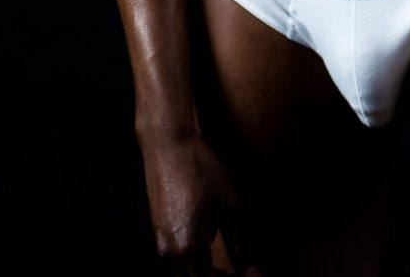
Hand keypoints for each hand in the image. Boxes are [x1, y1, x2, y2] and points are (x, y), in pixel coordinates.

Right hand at [139, 126, 255, 274]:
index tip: (252, 273)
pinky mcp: (157, 237)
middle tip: (243, 270)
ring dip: (204, 275)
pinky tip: (208, 252)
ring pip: (183, 276)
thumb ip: (240, 240)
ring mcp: (161, 246)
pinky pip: (175, 265)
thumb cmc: (200, 168)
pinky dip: (193, 266)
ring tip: (227, 266)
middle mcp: (170, 254)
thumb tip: (251, 268)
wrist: (168, 145)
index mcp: (190, 248)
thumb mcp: (229, 202)